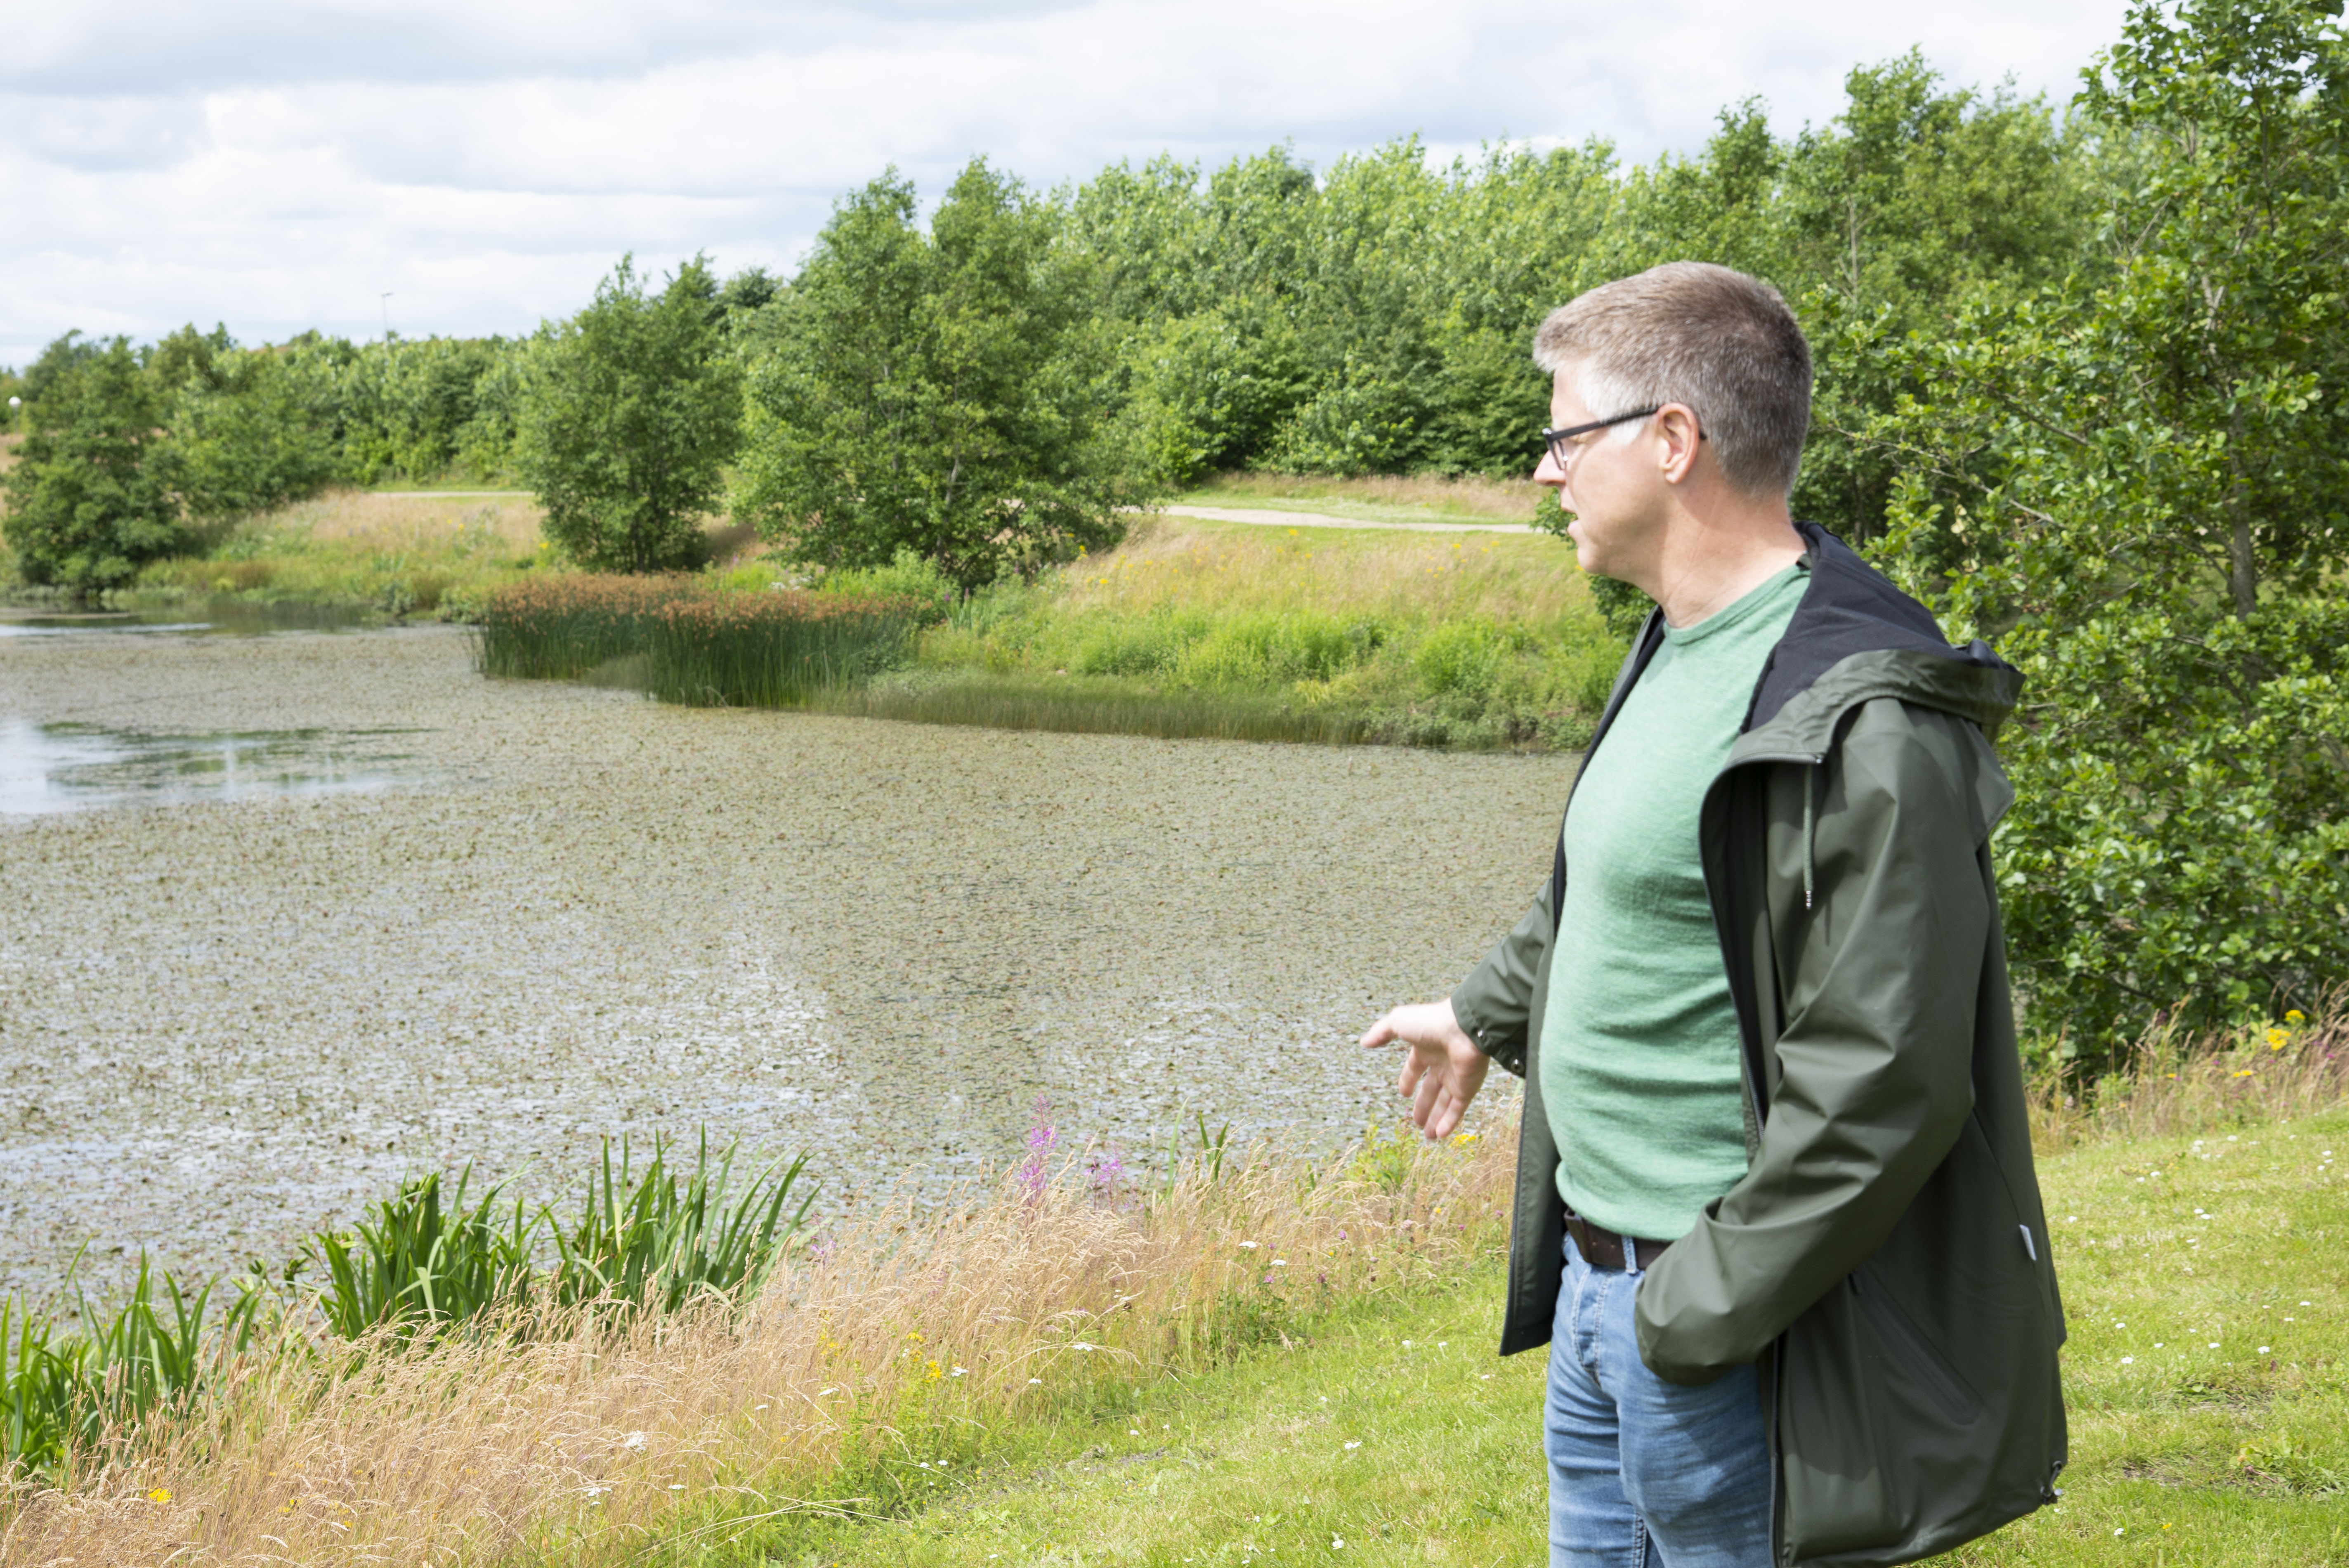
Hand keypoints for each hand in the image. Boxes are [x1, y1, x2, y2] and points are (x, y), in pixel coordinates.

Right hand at [1358, 998, 1487, 1140]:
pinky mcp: (1468, 1088)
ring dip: (1436, 1120)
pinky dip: (1449, 1123)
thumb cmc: (1430, 1023)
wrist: (1464, 1028)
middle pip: (1431, 1090)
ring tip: (1428, 1136)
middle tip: (1416, 1123)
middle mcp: (1442, 1064)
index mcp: (1426, 1049)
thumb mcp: (1398, 1022)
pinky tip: (1440, 1135)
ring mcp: (1456, 1078)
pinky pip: (1457, 1109)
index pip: (1415, 1068)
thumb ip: (1381, 1032)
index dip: (1408, 1080)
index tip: (1403, 1093)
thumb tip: (1363, 1041)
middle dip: (1423, 1106)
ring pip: (1444, 1104)